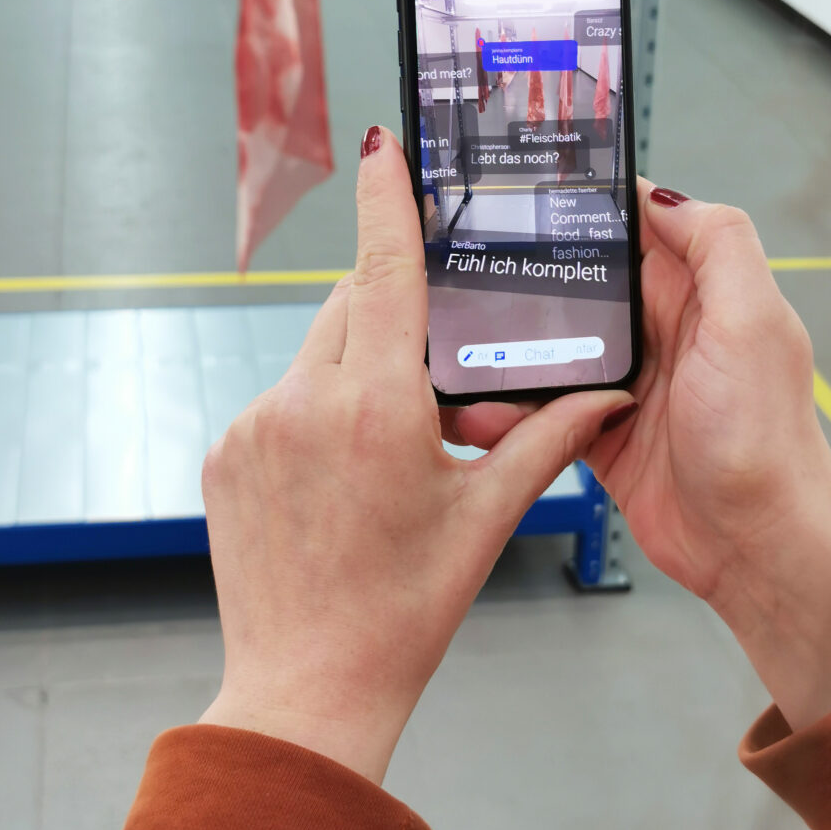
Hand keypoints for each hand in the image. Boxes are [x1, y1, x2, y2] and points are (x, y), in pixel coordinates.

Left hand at [198, 127, 633, 782]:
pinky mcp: (225, 450)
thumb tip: (605, 395)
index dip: (387, 199)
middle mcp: (304, 401)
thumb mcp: (484, 517)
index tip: (382, 143)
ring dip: (353, 365)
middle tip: (426, 362)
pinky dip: (314, 404)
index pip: (385, 272)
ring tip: (383, 441)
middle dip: (389, 307)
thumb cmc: (402, 608)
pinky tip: (337, 468)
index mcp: (377, 408)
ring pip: (315, 349)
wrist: (307, 686)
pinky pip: (280, 394)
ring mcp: (254, 425)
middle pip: (352, 304)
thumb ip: (546, 440)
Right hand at [455, 181, 830, 728]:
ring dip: (511, 343)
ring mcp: (626, 381)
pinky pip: (544, 404)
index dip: (591, 201)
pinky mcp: (599, 430)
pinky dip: (511, 405)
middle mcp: (660, 328)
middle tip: (465, 257)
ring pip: (553, 342)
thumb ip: (718, 246)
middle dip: (529, 267)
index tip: (531, 182)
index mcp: (697, 291)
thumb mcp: (752, 324)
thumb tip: (663, 192)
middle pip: (583, 279)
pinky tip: (480, 405)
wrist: (755, 547)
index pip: (639, 225)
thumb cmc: (764, 439)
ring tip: (459, 337)